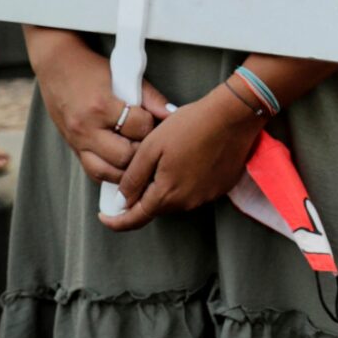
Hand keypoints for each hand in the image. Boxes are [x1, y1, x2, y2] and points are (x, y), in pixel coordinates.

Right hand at [24, 27, 172, 184]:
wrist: (57, 66)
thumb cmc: (90, 69)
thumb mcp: (123, 75)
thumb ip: (150, 97)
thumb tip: (172, 113)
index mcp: (100, 107)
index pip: (138, 127)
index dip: (151, 125)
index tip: (152, 120)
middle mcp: (86, 128)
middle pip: (124, 156)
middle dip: (141, 150)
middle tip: (148, 140)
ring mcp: (77, 141)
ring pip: (107, 172)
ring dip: (127, 168)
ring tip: (137, 155)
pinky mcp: (73, 148)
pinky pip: (93, 172)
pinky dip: (110, 172)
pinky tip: (122, 163)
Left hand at [100, 86, 264, 231]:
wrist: (233, 116)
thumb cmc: (189, 126)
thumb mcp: (151, 147)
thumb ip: (133, 177)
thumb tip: (122, 201)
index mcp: (167, 194)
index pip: (135, 219)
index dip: (116, 221)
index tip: (104, 216)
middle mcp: (188, 203)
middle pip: (156, 208)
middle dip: (142, 197)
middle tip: (134, 176)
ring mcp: (206, 196)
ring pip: (176, 200)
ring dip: (165, 188)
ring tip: (164, 162)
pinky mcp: (221, 188)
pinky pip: (194, 192)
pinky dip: (185, 182)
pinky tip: (187, 160)